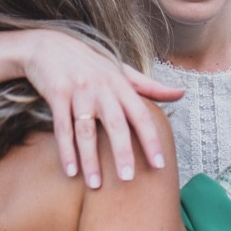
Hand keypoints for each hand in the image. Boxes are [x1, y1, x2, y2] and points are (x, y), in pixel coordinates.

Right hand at [23, 29, 183, 187]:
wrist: (49, 46)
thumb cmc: (90, 63)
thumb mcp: (121, 71)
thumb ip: (150, 86)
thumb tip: (181, 93)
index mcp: (120, 84)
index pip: (141, 115)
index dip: (151, 140)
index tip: (159, 165)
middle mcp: (101, 87)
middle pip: (115, 124)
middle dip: (123, 152)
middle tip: (128, 179)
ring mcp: (79, 91)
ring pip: (86, 130)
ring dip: (91, 159)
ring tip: (96, 185)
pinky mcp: (57, 94)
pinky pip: (62, 127)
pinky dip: (66, 150)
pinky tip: (71, 171)